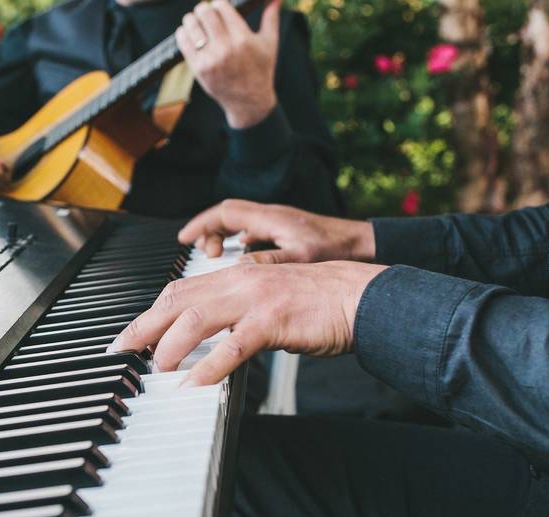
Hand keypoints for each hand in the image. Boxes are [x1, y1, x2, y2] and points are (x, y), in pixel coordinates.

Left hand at [109, 261, 388, 385]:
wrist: (359, 297)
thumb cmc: (317, 303)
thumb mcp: (268, 301)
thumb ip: (237, 314)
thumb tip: (207, 341)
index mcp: (237, 275)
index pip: (179, 291)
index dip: (149, 312)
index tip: (129, 334)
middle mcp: (240, 281)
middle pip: (177, 301)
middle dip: (143, 327)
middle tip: (120, 350)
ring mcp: (255, 299)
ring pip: (196, 320)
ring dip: (169, 347)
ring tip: (155, 369)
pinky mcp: (272, 322)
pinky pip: (231, 347)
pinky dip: (208, 368)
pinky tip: (192, 386)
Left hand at [175, 0, 279, 128]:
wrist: (249, 101)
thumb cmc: (260, 70)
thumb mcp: (270, 43)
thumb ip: (271, 16)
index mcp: (243, 39)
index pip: (222, 7)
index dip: (218, 3)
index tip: (218, 6)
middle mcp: (226, 49)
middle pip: (205, 14)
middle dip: (203, 9)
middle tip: (204, 11)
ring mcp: (211, 60)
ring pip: (192, 26)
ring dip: (191, 19)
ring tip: (194, 20)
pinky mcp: (199, 69)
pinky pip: (184, 43)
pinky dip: (183, 34)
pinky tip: (186, 32)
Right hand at [179, 199, 375, 263]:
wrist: (364, 246)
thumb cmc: (338, 249)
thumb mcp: (300, 259)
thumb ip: (267, 262)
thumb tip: (235, 269)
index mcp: (270, 218)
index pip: (224, 214)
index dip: (201, 226)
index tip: (184, 238)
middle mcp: (272, 217)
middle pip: (227, 217)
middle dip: (207, 231)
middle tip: (197, 250)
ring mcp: (279, 225)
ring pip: (240, 224)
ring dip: (223, 237)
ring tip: (215, 256)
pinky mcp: (287, 234)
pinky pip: (253, 233)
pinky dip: (239, 243)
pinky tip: (241, 260)